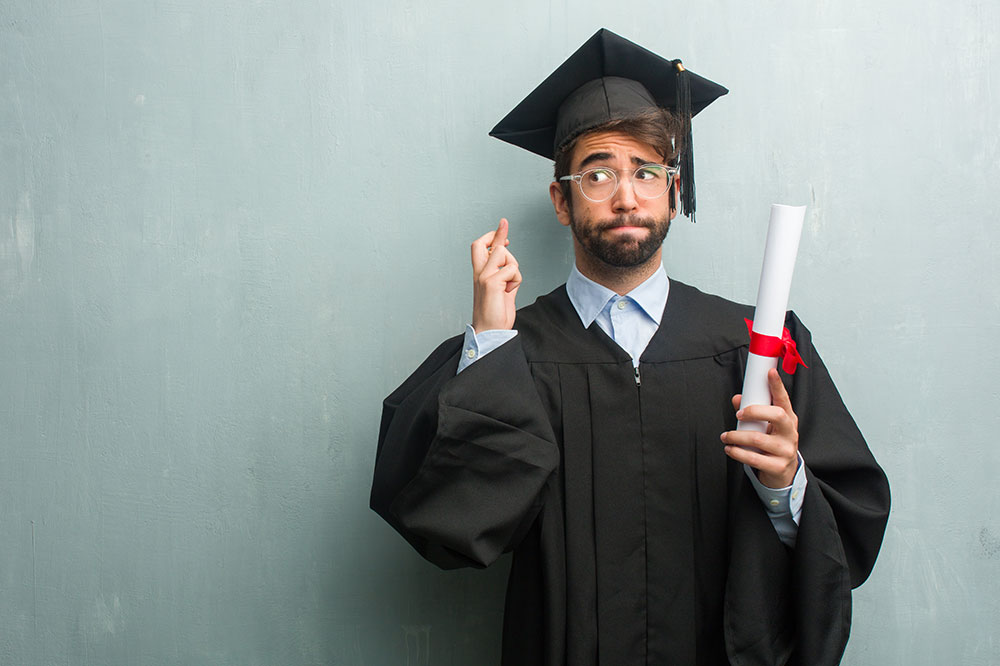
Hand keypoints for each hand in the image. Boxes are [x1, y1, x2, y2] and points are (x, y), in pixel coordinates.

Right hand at [470, 218, 521, 332]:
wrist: (490, 331)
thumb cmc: (495, 313)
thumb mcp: (502, 289)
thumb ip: (505, 275)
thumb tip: (510, 264)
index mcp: (480, 274)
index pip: (481, 248)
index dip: (492, 236)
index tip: (503, 229)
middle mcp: (479, 273)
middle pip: (482, 244)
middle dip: (496, 234)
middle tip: (504, 224)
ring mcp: (484, 277)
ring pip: (504, 254)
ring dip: (514, 268)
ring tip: (510, 285)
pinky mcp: (491, 283)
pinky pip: (512, 269)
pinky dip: (516, 280)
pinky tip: (510, 291)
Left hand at [720, 368, 799, 487]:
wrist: (783, 472)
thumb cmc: (773, 443)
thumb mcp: (766, 426)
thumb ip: (752, 411)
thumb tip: (737, 399)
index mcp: (789, 419)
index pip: (784, 399)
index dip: (778, 385)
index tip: (770, 372)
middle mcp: (790, 433)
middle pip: (777, 415)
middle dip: (754, 411)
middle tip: (738, 415)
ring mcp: (786, 450)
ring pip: (758, 439)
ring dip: (736, 436)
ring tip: (726, 436)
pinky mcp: (778, 466)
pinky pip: (754, 458)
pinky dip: (737, 453)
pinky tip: (730, 449)